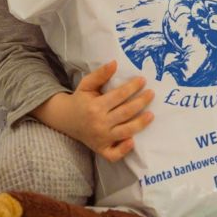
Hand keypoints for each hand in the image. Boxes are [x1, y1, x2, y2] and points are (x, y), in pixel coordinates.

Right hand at [34, 61, 153, 161]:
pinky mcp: (101, 149)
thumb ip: (100, 74)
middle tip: (151, 94)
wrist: (65, 119)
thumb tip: (114, 62)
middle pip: (125, 112)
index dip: (132, 87)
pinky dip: (123, 150)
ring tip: (151, 115)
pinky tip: (133, 141)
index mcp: (95, 106)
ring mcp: (101, 138)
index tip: (143, 80)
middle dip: (141, 102)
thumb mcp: (87, 84)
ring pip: (125, 131)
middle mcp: (99, 123)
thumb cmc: (80, 100)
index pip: (119, 95)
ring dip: (140, 123)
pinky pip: (114, 154)